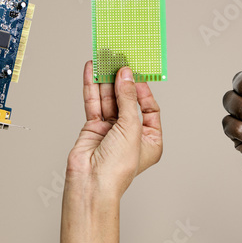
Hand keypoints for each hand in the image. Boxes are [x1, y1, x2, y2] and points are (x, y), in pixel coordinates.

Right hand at [65, 61, 162, 198]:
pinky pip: (94, 103)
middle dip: (122, 81)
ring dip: (106, 80)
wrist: (91, 183)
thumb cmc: (117, 168)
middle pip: (127, 101)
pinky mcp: (93, 128)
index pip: (150, 108)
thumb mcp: (131, 128)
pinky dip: (92, 87)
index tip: (135, 73)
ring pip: (109, 99)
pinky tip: (92, 70)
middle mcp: (131, 134)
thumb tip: (125, 75)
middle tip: (119, 60)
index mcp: (150, 139)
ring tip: (104, 59)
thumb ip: (127, 99)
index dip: (143, 90)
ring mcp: (111, 130)